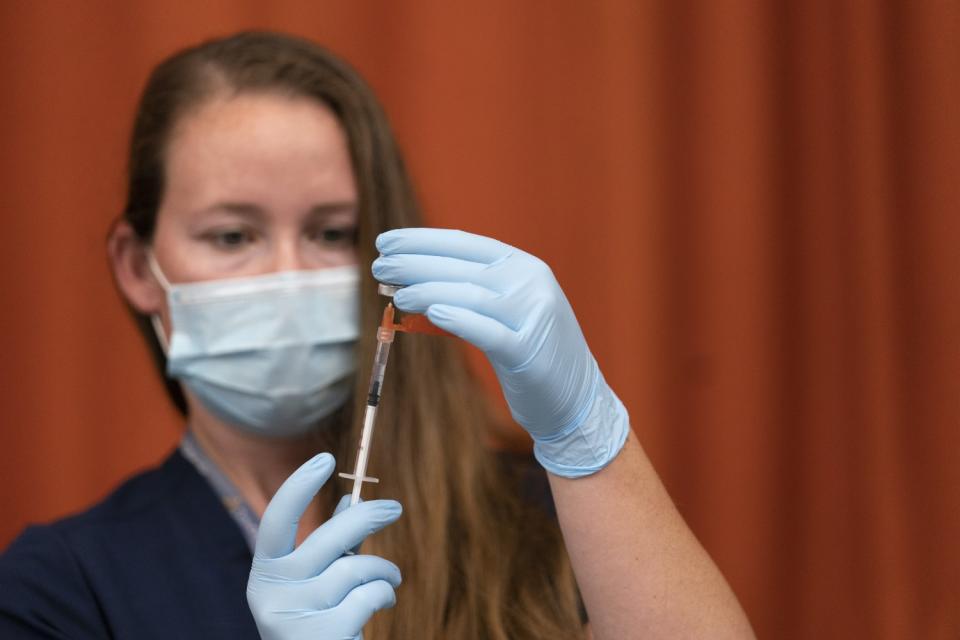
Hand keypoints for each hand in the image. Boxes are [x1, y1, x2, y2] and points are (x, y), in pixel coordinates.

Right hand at [246, 453, 401, 639]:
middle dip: (367, 517)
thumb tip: (350, 500)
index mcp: (265, 574)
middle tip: (394, 508)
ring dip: (383, 570)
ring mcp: (294, 618)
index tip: (326, 458)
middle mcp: (271, 595)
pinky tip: (383, 603)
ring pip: (356, 569)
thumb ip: (332, 546)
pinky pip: (370, 595)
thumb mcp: (315, 582)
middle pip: (328, 539)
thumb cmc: (319, 622)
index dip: (298, 487)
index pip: (275, 522)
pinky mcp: (323, 636)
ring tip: (390, 578)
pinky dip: (384, 594)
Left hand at [372, 228, 628, 476]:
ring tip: (396, 293)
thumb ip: (469, 292)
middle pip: (462, 267)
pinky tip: (429, 312)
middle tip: (379, 267)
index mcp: (525, 265)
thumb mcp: (506, 311)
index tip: (386, 240)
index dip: (422, 240)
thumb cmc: (531, 353)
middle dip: (415, 264)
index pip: (465, 244)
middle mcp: (531, 282)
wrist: (576, 399)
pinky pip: (486, 331)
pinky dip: (457, 319)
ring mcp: (533, 314)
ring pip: (469, 295)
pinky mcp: (528, 351)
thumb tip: (409, 281)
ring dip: (426, 290)